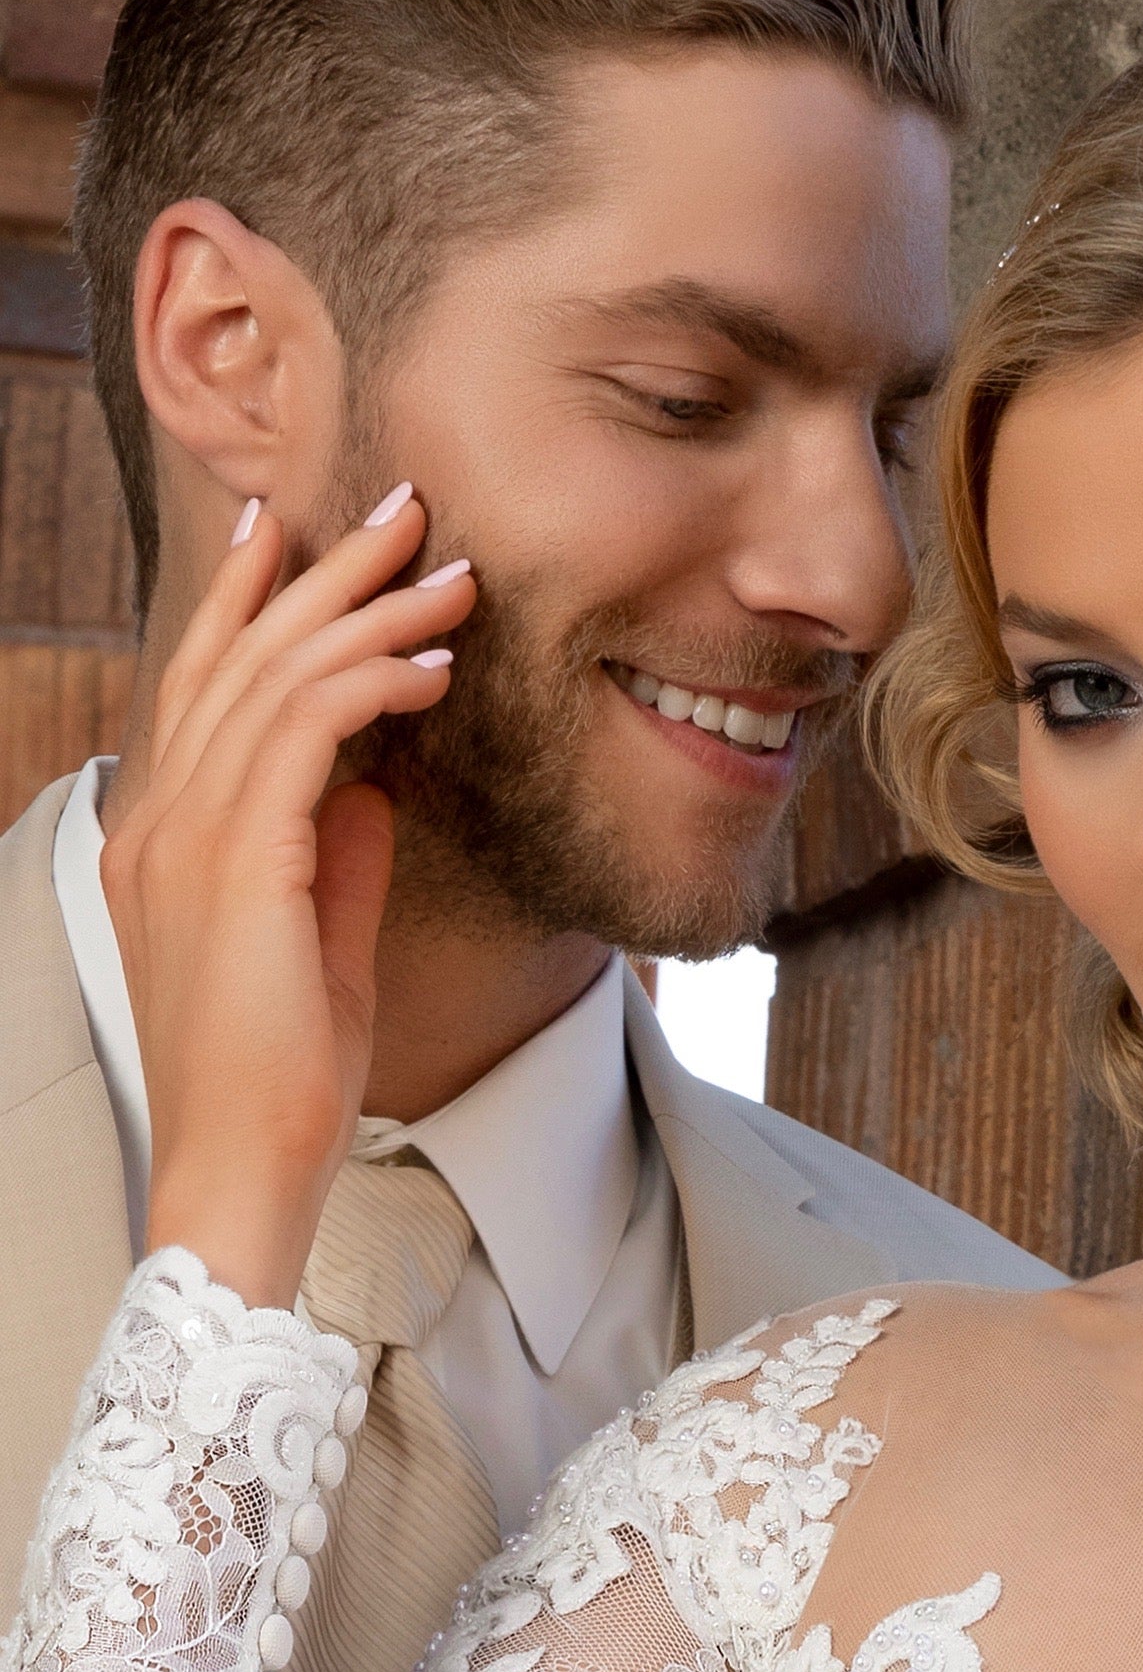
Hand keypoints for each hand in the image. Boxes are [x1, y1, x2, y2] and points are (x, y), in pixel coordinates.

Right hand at [102, 487, 476, 1308]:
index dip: (247, 596)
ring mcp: (189, 838)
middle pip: (241, 655)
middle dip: (325, 570)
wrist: (249, 1163)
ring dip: (372, 613)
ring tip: (450, 572)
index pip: (205, 683)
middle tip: (401, 508)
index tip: (295, 528)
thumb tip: (376, 789)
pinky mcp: (238, 862)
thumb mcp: (320, 940)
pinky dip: (372, 682)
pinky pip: (306, 731)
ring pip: (277, 676)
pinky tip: (434, 665)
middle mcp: (164, 819)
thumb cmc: (285, 1071)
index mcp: (170, 835)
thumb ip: (339, 856)